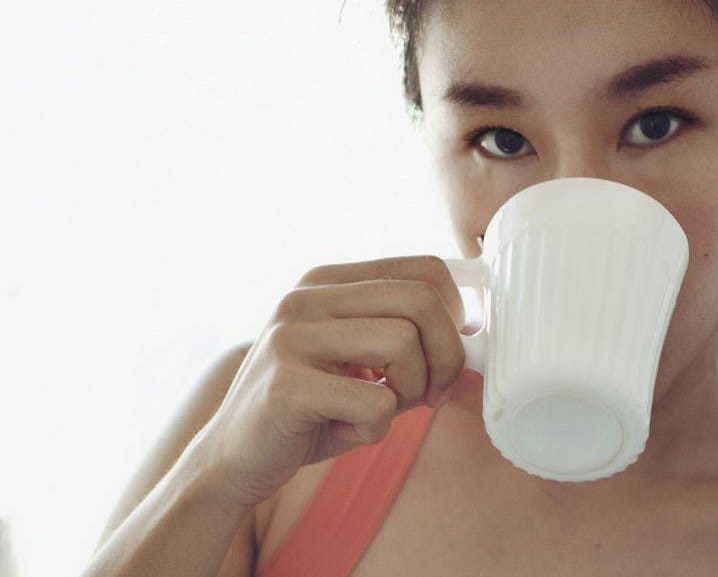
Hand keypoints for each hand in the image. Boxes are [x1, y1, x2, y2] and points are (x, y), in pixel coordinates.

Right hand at [193, 255, 465, 508]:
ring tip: (384, 410)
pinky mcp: (286, 386)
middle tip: (431, 392)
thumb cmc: (310, 409)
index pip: (424, 268)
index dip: (455, 314)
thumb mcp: (361, 364)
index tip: (448, 352)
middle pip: (422, 301)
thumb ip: (411, 345)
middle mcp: (306, 297)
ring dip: (412, 391)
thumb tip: (477, 342)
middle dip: (446, 355)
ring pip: (403, 344)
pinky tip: (348, 431)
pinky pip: (375, 402)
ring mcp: (291, 337)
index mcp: (328, 281)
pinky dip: (378, 429)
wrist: (231, 459)